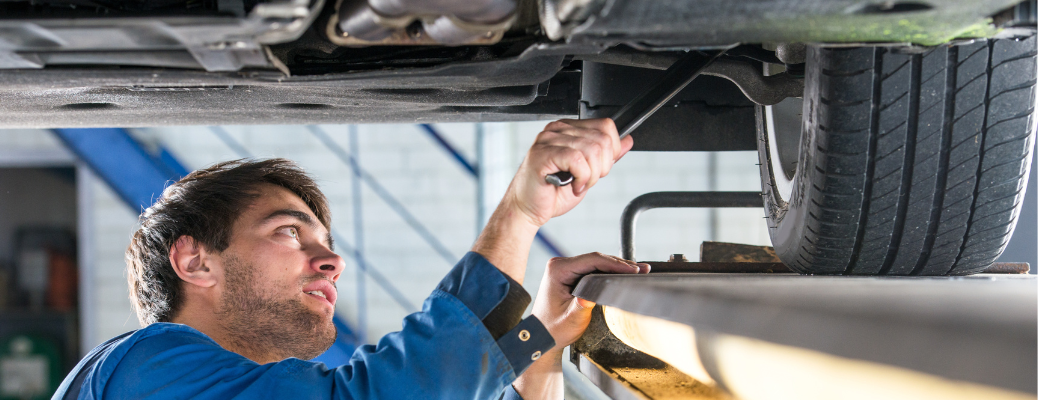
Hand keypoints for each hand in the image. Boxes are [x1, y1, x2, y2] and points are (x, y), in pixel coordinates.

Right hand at [504, 118, 633, 227]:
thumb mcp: (587, 173)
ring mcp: (548, 140)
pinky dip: (581, 177)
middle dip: (602, 167)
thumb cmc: (551, 193)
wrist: (527, 209)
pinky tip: (572, 185)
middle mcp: (557, 130)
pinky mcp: (542, 154)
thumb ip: (606, 156)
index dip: (612, 151)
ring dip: (591, 175)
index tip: (599, 169)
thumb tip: (627, 141)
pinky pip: (577, 159)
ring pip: (592, 150)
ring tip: (578, 184)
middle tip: (587, 181)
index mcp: (568, 129)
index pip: (606, 126)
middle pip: (602, 139)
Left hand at [513, 253, 648, 399]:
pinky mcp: (570, 274)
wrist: (542, 335)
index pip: (592, 260)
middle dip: (620, 265)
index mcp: (558, 270)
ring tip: (639, 270)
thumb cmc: (553, 329)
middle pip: (596, 259)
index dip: (615, 264)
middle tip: (643, 270)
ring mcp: (565, 268)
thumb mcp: (571, 318)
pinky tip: (624, 273)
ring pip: (596, 263)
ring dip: (617, 267)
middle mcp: (560, 264)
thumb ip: (583, 305)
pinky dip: (609, 272)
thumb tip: (595, 293)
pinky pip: (593, 269)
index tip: (633, 271)